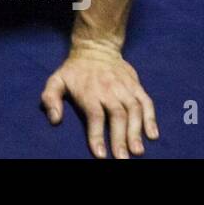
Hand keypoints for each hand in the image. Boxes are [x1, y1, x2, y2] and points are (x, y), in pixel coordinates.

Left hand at [41, 42, 158, 158]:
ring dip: (137, 131)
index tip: (101, 154)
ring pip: (134, 110)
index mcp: (89, 91)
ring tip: (137, 151)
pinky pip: (146, 102)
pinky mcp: (136, 85)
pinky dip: (151, 118)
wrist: (96, 46)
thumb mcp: (56, 80)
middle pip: (117, 115)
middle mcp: (109, 89)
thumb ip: (50, 99)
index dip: (97, 135)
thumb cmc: (74, 70)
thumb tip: (54, 120)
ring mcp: (124, 87)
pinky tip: (153, 135)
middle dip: (120, 138)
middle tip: (122, 158)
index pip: (95, 115)